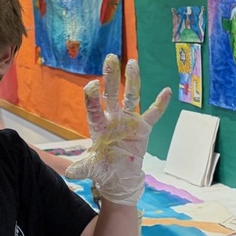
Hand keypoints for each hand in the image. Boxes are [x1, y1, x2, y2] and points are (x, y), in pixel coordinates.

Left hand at [66, 54, 170, 205]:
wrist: (119, 178)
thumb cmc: (103, 170)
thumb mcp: (91, 169)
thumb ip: (81, 168)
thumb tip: (69, 173)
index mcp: (98, 127)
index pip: (94, 108)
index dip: (92, 97)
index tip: (92, 84)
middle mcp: (113, 119)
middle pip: (112, 94)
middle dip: (111, 77)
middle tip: (110, 57)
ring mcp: (128, 121)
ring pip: (131, 97)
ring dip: (132, 80)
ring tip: (132, 63)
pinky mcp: (142, 128)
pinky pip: (153, 114)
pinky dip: (160, 104)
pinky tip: (166, 91)